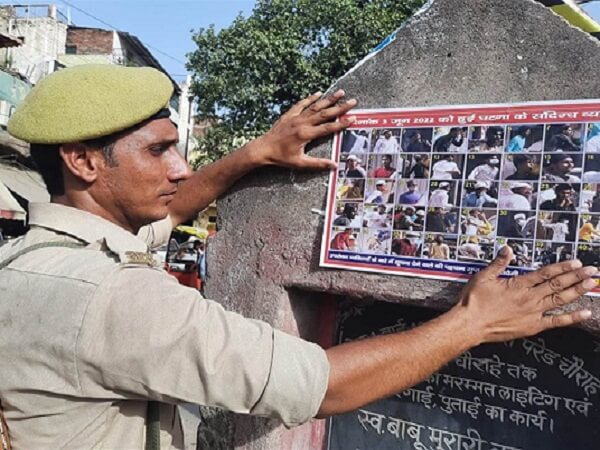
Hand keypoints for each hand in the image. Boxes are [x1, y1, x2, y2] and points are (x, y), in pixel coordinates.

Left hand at [253, 90, 356, 169]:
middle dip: (340, 107)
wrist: (263, 149)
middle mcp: (302, 123)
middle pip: (325, 113)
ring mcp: (295, 117)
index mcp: (306, 134)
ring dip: (328, 99)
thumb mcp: (300, 163)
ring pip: (315, 106)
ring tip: (340, 92)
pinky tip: (318, 93)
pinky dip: (310, 98)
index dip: (342, 123)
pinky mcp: (289, 115)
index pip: (328, 128)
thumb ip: (318, 164)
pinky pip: (302, 104)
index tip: (353, 118)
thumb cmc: (281, 158)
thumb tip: (334, 165)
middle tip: (352, 101)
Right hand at [452, 246, 595, 343]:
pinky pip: (556, 321)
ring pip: (560, 300)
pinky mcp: (532, 326)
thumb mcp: (483, 277)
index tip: (576, 263)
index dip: (563, 267)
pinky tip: (584, 313)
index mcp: (518, 285)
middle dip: (577, 276)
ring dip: (577, 291)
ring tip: (591, 284)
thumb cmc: (474, 301)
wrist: (469, 324)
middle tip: (592, 271)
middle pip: (558, 285)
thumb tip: (508, 249)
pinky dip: (572, 317)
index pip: (546, 273)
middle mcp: (529, 298)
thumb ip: (498, 263)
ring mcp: (533, 313)